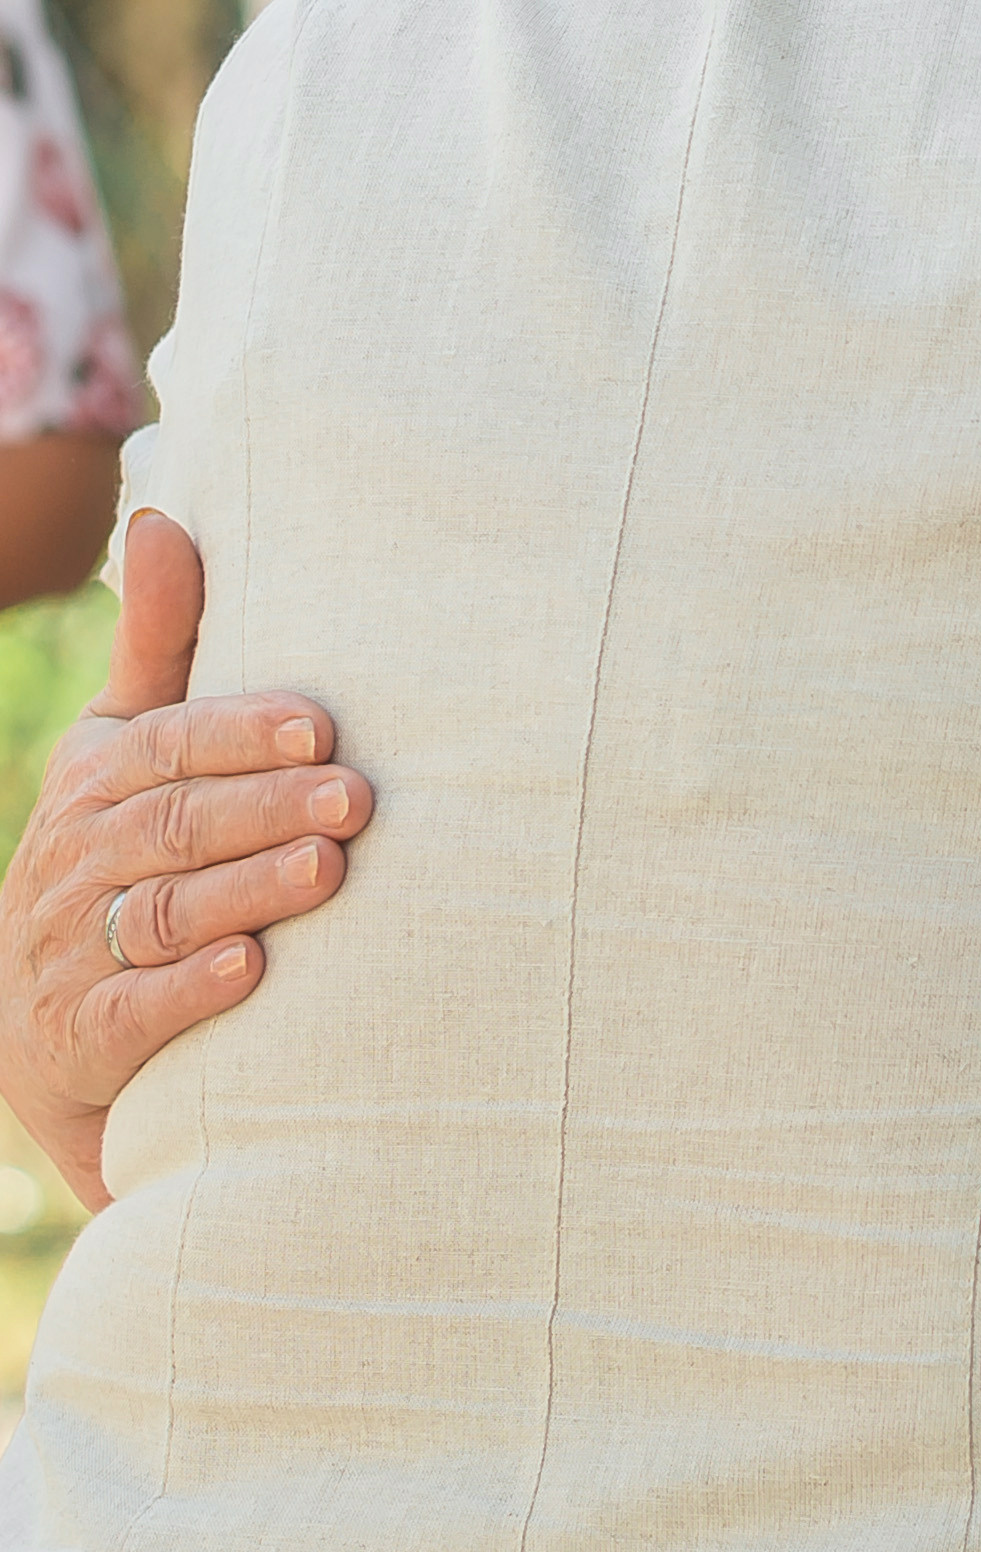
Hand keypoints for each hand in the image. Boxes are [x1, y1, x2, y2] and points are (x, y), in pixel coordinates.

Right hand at [0, 512, 363, 1211]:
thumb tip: (162, 515)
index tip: (324, 726)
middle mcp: (78, 857)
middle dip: (268, 808)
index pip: (170, 745)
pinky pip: (135, 1008)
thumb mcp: (122, 746)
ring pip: (167, 911)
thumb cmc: (116, 856)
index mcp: (96, 777)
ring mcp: (74, 949)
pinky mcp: (83, 1036)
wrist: (49, 1034)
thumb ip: (159, 644)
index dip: (245, 733)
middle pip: (178, 825)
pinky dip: (191, 989)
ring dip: (249, 889)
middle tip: (359, 797)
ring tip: (328, 870)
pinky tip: (251, 970)